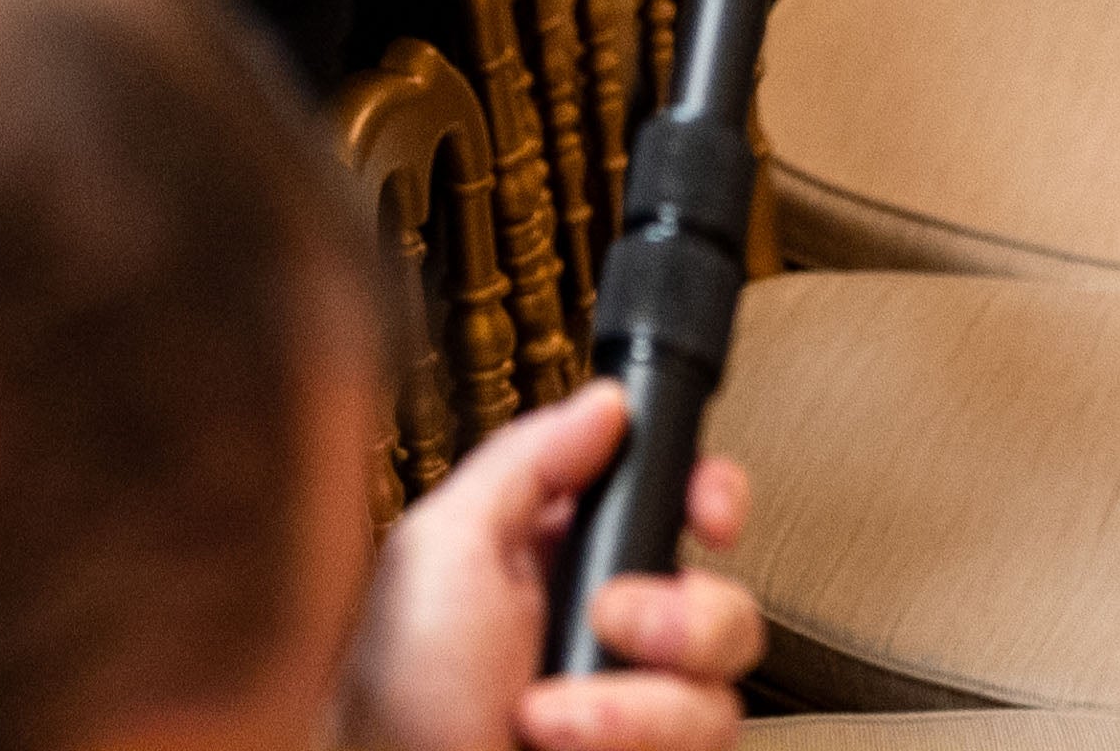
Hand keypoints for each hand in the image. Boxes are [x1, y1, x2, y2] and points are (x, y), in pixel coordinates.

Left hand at [344, 382, 763, 750]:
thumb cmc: (395, 694)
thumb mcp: (441, 546)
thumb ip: (524, 460)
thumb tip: (605, 403)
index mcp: (566, 554)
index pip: (672, 501)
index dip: (710, 496)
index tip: (708, 515)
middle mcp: (613, 630)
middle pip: (724, 598)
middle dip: (679, 615)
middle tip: (608, 623)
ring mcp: (636, 708)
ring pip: (719, 687)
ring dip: (636, 701)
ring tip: (553, 712)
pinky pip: (703, 745)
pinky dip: (627, 742)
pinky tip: (566, 742)